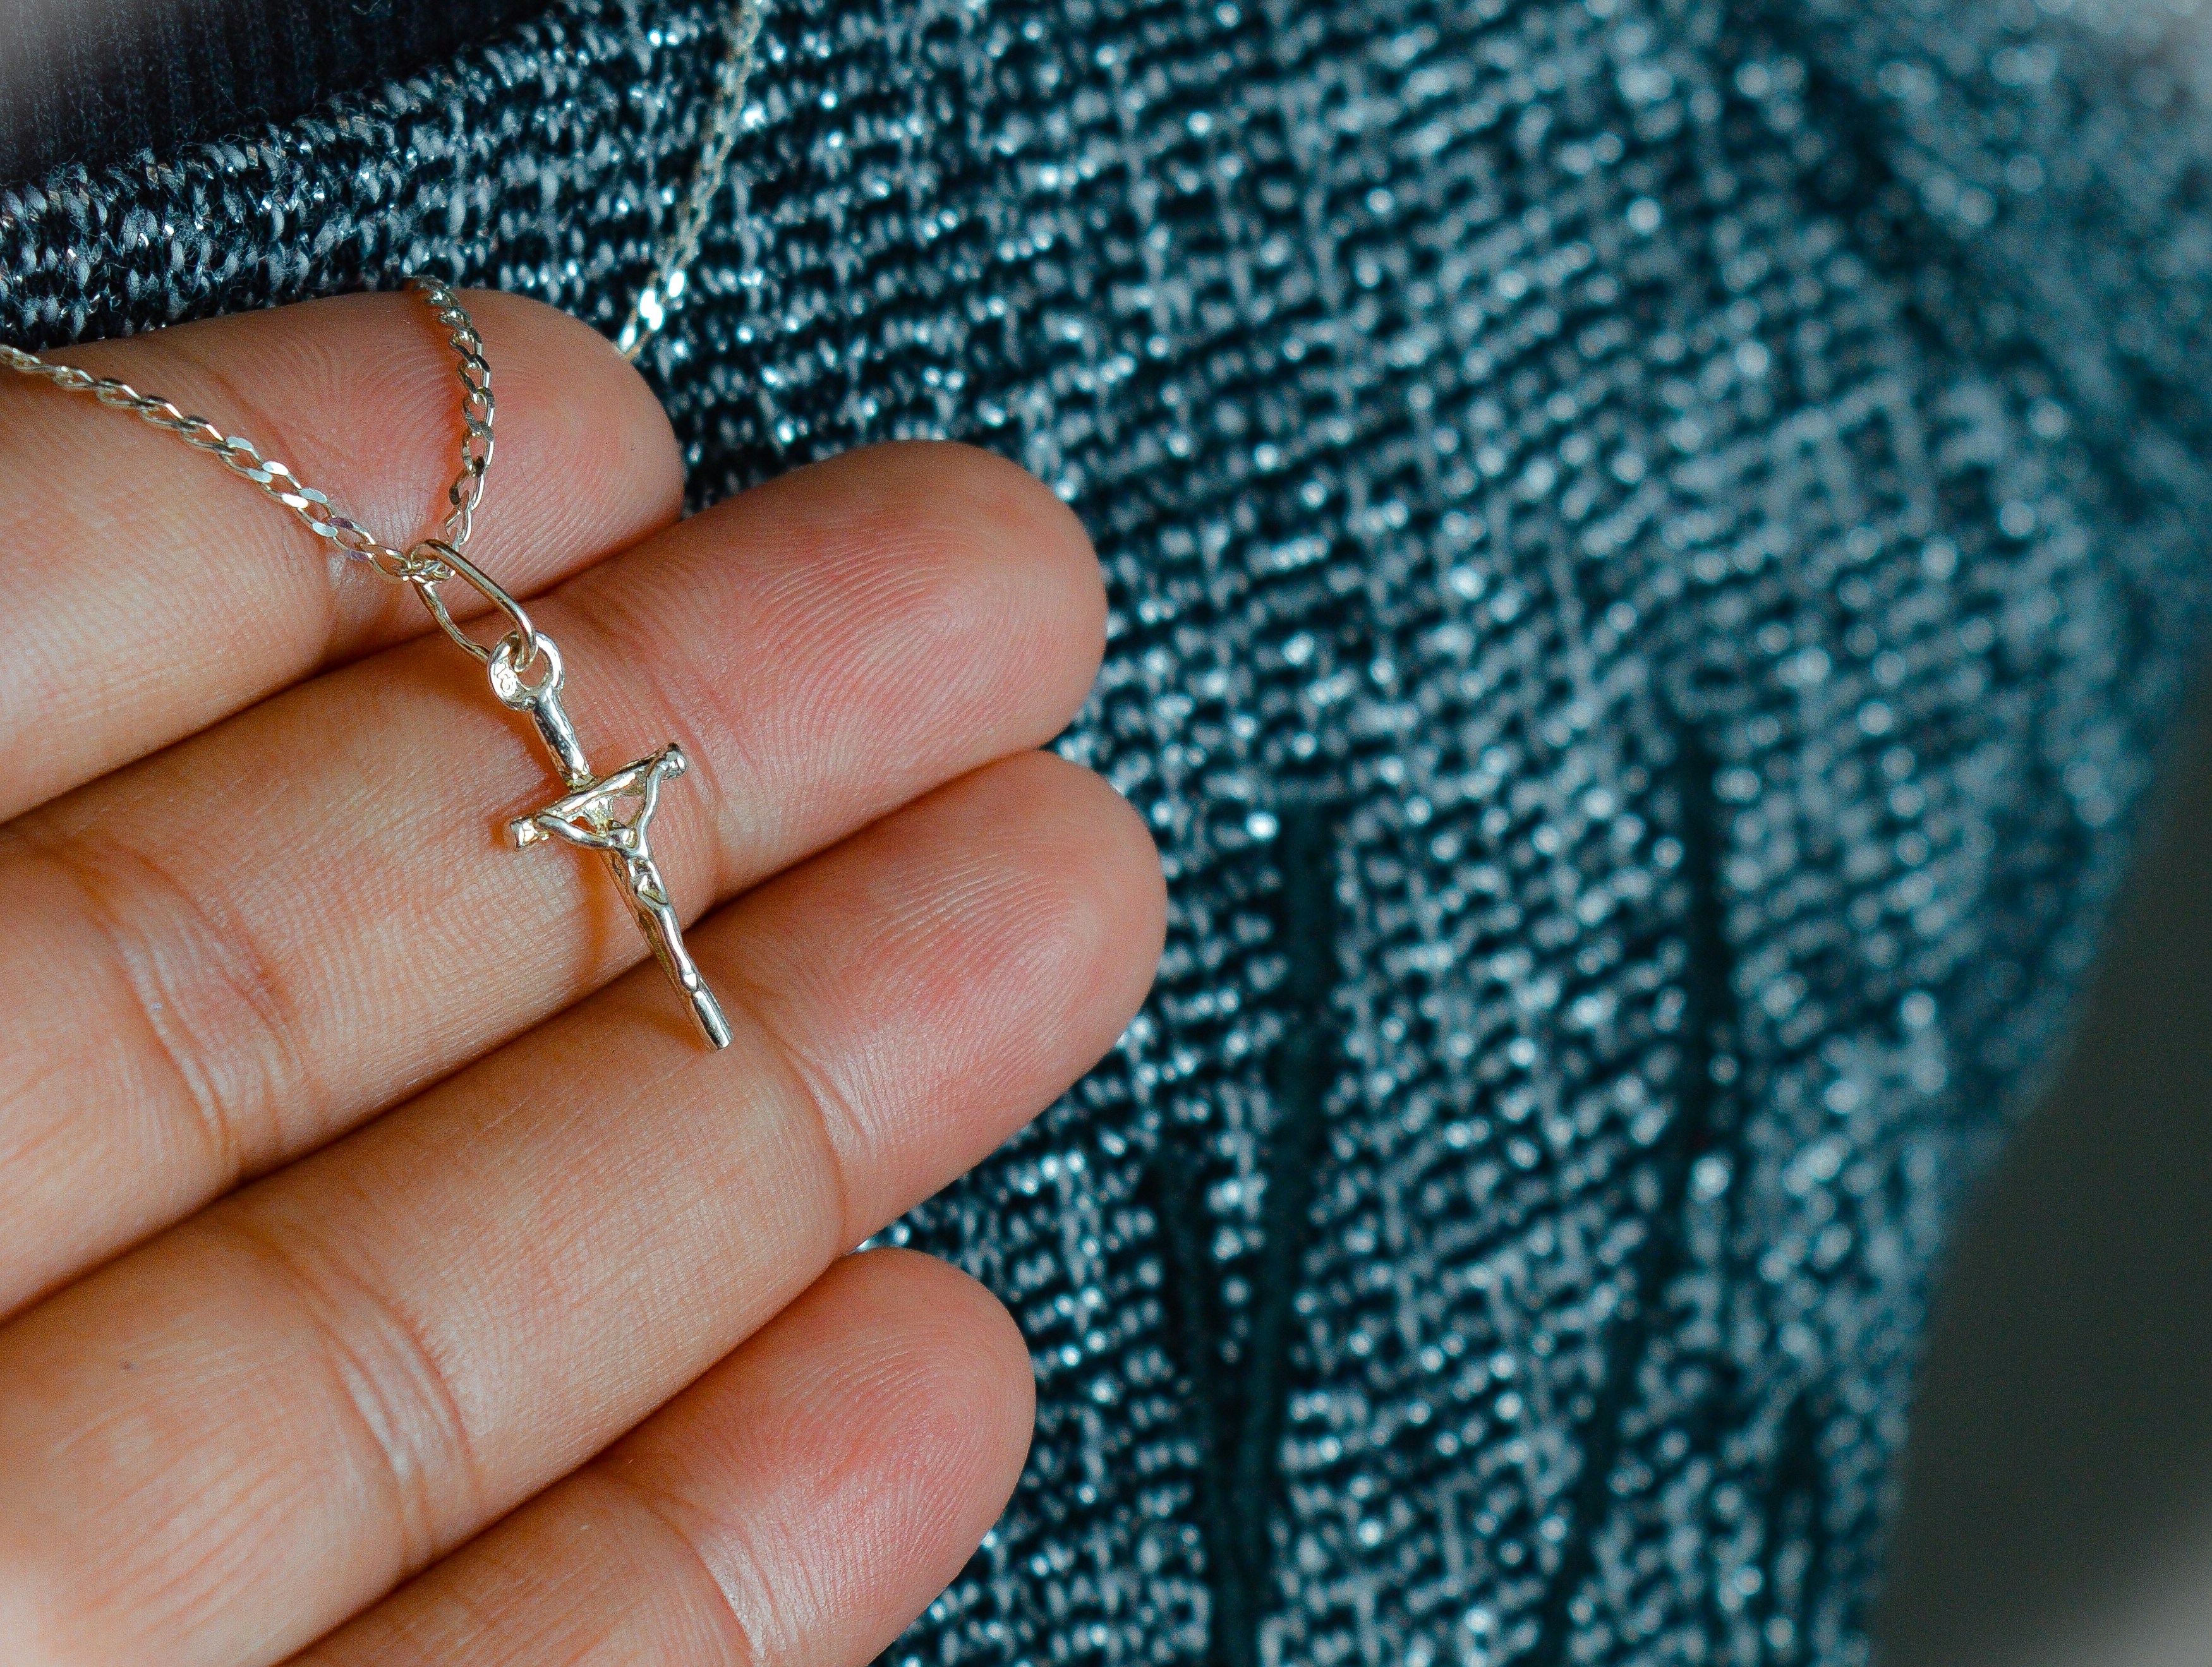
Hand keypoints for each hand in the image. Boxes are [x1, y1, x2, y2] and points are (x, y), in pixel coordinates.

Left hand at [0, 292, 1162, 1665]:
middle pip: (282, 992)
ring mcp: (21, 1599)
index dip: (302, 526)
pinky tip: (929, 1382)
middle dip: (678, 770)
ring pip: (415, 1342)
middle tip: (983, 596)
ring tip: (1067, 896)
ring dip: (783, 1116)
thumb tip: (228, 506)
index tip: (587, 430)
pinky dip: (706, 1563)